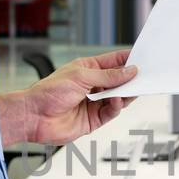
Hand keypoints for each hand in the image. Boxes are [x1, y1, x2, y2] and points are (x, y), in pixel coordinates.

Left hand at [0, 50, 136, 145]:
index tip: (142, 58)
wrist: (34, 116)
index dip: (127, 60)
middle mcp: (92, 86)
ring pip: (118, 98)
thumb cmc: (49, 92)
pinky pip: (111, 113)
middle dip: (130, 79)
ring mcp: (93, 103)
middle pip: (118, 81)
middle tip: (143, 77)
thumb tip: (129, 71)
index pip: (112, 62)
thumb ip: (108, 76)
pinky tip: (117, 102)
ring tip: (133, 90)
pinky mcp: (93, 120)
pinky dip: (116, 107)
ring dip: (125, 94)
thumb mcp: (81, 77)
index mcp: (87, 70)